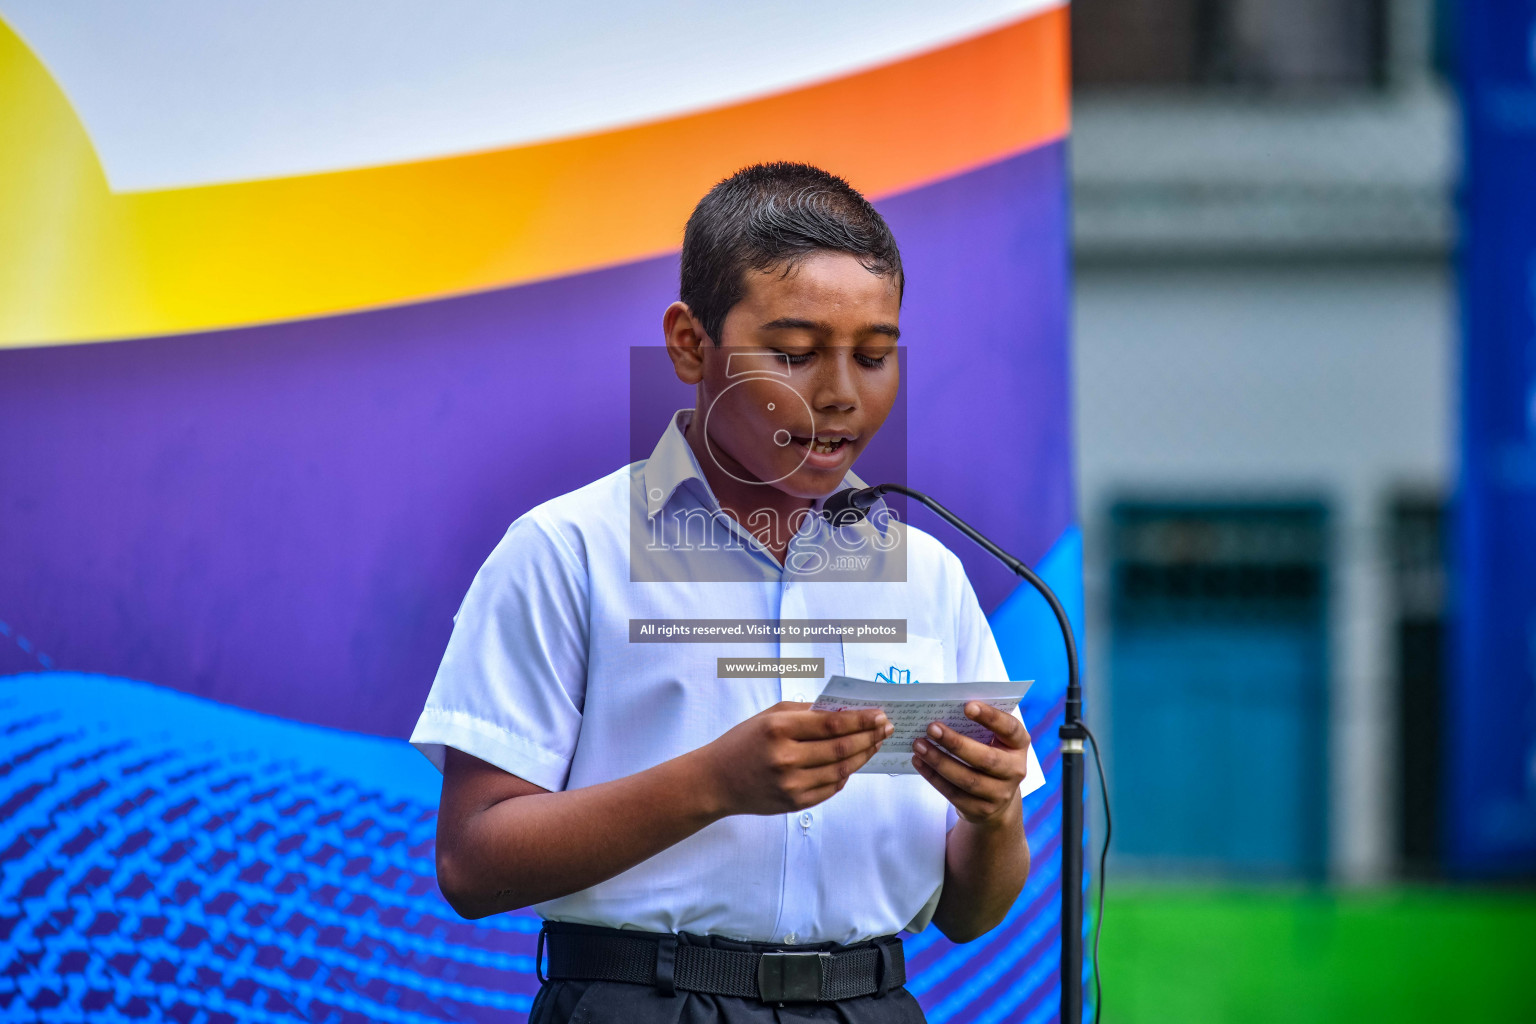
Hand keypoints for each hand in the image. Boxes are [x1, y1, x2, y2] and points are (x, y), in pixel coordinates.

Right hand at [699, 702, 892, 815]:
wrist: (716, 781)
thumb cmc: (744, 741)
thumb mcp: (770, 716)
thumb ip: (807, 712)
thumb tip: (846, 711)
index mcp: (779, 729)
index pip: (832, 724)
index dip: (861, 719)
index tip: (880, 714)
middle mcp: (786, 758)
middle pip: (842, 748)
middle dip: (870, 736)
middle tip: (886, 728)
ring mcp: (791, 785)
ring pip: (842, 770)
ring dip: (863, 756)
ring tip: (874, 744)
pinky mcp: (794, 804)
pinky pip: (831, 788)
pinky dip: (846, 775)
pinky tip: (853, 763)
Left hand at [912, 703, 1031, 826]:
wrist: (997, 799)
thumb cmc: (990, 755)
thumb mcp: (994, 739)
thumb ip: (978, 726)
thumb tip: (944, 709)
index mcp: (1019, 745)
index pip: (1010, 729)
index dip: (991, 717)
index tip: (967, 706)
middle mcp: (1015, 770)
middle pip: (986, 759)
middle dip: (956, 743)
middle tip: (932, 728)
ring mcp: (1000, 794)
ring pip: (967, 779)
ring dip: (939, 761)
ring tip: (919, 744)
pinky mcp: (981, 810)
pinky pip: (953, 793)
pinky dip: (933, 776)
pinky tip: (919, 761)